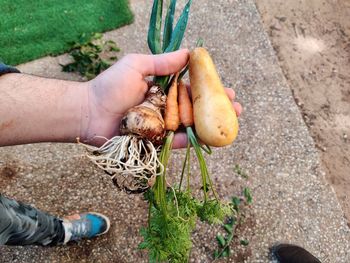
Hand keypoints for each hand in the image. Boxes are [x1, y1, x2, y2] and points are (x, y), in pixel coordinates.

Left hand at [82, 49, 241, 146]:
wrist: (89, 112)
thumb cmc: (110, 86)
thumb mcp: (136, 65)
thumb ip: (162, 62)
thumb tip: (189, 52)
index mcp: (163, 90)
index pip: (192, 89)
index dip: (210, 89)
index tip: (225, 88)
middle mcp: (166, 109)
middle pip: (197, 109)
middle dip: (217, 108)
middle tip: (235, 107)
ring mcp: (163, 127)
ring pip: (192, 126)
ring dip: (213, 124)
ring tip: (232, 120)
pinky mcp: (157, 142)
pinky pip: (179, 141)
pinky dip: (196, 139)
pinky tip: (213, 135)